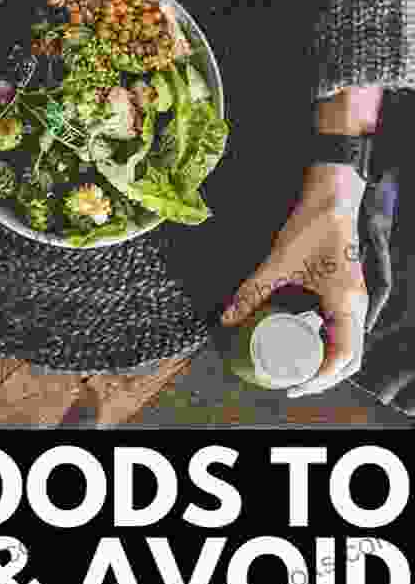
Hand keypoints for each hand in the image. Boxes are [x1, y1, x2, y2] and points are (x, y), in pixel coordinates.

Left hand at [221, 166, 368, 397]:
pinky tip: (304, 345)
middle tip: (293, 385)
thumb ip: (252, 291)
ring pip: (349, 345)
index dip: (320, 379)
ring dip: (326, 362)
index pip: (342, 357)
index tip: (294, 387)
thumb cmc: (312, 224)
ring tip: (297, 371)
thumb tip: (227, 318)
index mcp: (345, 302)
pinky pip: (344, 330)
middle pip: (350, 359)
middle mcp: (355, 305)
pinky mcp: (347, 293)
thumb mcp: (278, 262)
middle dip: (323, 377)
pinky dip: (328, 344)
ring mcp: (354, 300)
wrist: (332, 196)